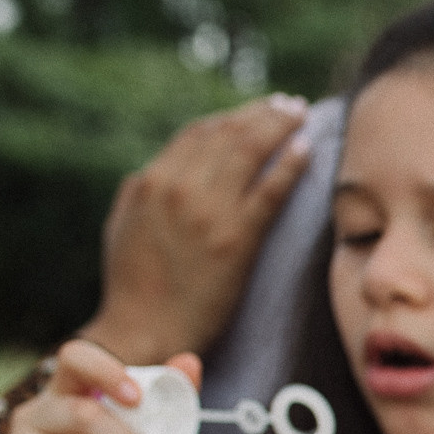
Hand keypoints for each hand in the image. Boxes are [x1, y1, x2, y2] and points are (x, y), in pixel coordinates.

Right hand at [79, 95, 314, 364]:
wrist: (143, 329)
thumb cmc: (134, 284)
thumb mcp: (126, 223)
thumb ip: (146, 190)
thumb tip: (161, 167)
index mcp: (150, 181)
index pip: (198, 133)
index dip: (232, 117)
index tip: (257, 110)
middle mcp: (177, 187)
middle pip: (228, 133)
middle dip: (263, 114)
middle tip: (291, 105)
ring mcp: (207, 212)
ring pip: (249, 152)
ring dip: (280, 127)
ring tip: (302, 116)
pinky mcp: (236, 239)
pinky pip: (270, 191)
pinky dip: (290, 165)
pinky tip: (307, 150)